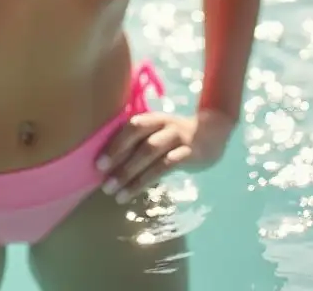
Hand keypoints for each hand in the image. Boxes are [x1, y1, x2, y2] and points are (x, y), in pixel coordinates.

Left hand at [95, 108, 234, 203]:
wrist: (214, 131)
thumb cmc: (177, 135)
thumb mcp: (159, 131)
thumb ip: (140, 142)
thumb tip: (110, 164)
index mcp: (153, 118)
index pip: (131, 127)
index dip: (115, 144)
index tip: (98, 164)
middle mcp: (164, 125)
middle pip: (139, 141)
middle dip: (120, 162)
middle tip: (104, 182)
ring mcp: (178, 138)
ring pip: (151, 155)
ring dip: (132, 176)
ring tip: (117, 194)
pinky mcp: (190, 154)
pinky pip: (167, 166)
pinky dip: (149, 179)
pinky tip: (137, 191)